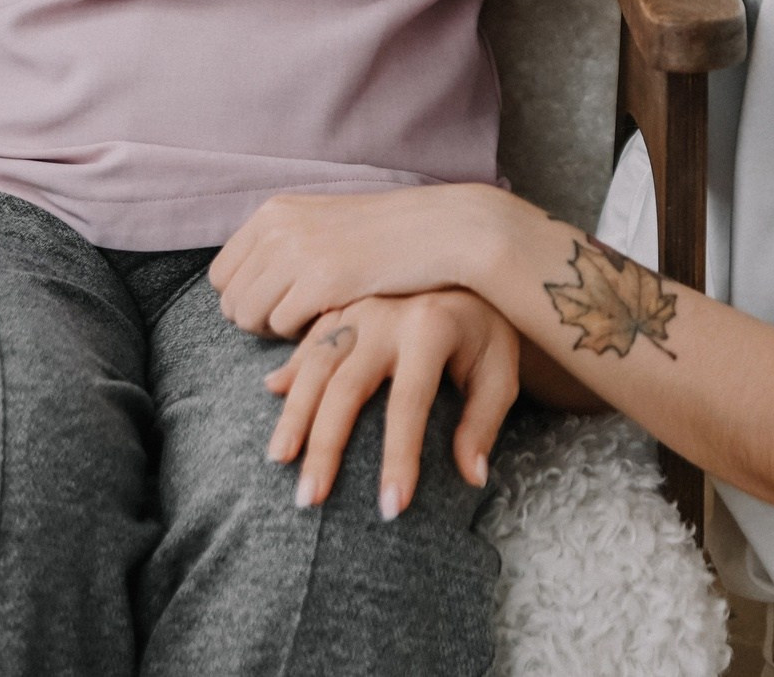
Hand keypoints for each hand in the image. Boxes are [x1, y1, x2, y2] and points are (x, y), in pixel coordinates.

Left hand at [211, 184, 522, 338]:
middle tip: (295, 321)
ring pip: (249, 316)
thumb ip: (282, 243)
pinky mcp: (321, 280)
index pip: (221, 274)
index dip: (244, 299)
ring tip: (311, 321)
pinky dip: (300, 333)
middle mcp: (277, 228)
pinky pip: (282, 325)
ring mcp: (297, 253)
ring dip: (276, 329)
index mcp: (274, 212)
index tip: (276, 307)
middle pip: (230, 299)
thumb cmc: (382, 234)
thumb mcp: (321, 223)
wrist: (438, 229)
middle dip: (257, 319)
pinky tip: (329, 319)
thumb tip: (240, 287)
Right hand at [264, 291, 519, 516]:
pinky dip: (290, 370)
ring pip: (315, 363)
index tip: (392, 508)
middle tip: (310, 499)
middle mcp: (386, 314)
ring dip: (294, 413)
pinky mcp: (341, 305)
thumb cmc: (486, 330)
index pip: (409, 404)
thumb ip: (484, 422)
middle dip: (325, 446)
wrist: (468, 264)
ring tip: (279, 460)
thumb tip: (471, 477)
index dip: (400, 458)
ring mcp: (357, 307)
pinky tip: (273, 396)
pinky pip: (308, 340)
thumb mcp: (500, 371)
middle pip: (346, 387)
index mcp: (431, 328)